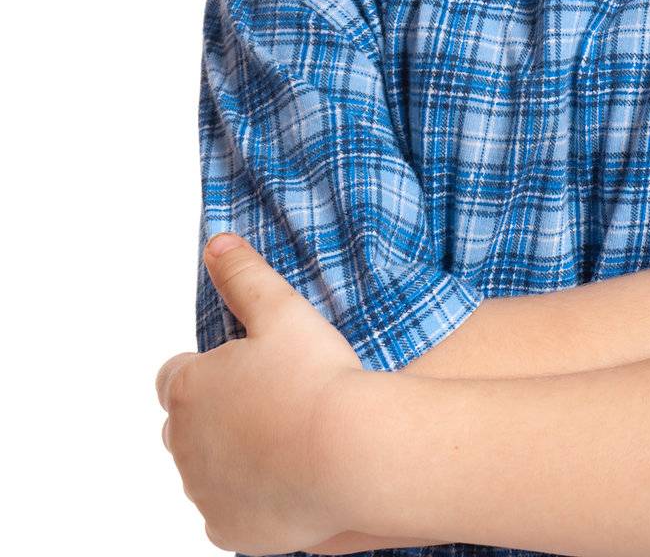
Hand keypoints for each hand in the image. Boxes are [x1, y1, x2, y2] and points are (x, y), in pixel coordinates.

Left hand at [156, 233, 366, 553]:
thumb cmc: (318, 378)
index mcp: (189, 389)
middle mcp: (184, 443)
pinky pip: (228, 512)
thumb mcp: (282, 310)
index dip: (211, 369)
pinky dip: (249, 497)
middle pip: (187, 425)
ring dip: (232, 456)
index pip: (176, 376)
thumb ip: (244, 275)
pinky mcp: (227, 530)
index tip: (248, 368)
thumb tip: (217, 243)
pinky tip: (286, 478)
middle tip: (271, 401)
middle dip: (217, 414)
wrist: (351, 453)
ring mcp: (204, 492)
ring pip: (207, 470)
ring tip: (285, 439)